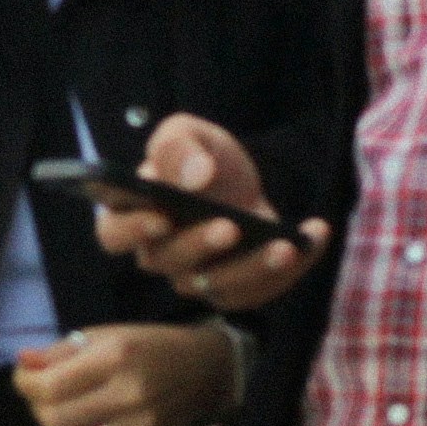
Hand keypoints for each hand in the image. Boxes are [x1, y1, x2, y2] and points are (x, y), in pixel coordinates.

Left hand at [13, 321, 245, 425]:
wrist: (207, 370)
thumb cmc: (150, 346)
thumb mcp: (105, 335)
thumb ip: (59, 352)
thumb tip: (22, 364)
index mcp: (115, 358)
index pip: (49, 387)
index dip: (24, 384)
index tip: (25, 377)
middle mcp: (128, 396)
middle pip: (53, 420)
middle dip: (38, 407)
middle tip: (45, 395)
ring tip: (71, 411)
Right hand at [92, 117, 328, 312]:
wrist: (243, 180)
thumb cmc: (201, 158)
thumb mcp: (187, 134)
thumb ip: (179, 147)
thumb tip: (195, 177)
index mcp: (132, 215)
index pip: (113, 234)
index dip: (132, 231)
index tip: (161, 217)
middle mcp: (158, 253)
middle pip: (165, 263)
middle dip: (198, 246)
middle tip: (229, 227)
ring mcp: (195, 276)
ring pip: (213, 286)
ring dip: (250, 268)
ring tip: (284, 246)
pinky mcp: (235, 289)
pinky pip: (259, 292)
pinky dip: (292, 268)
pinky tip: (313, 236)